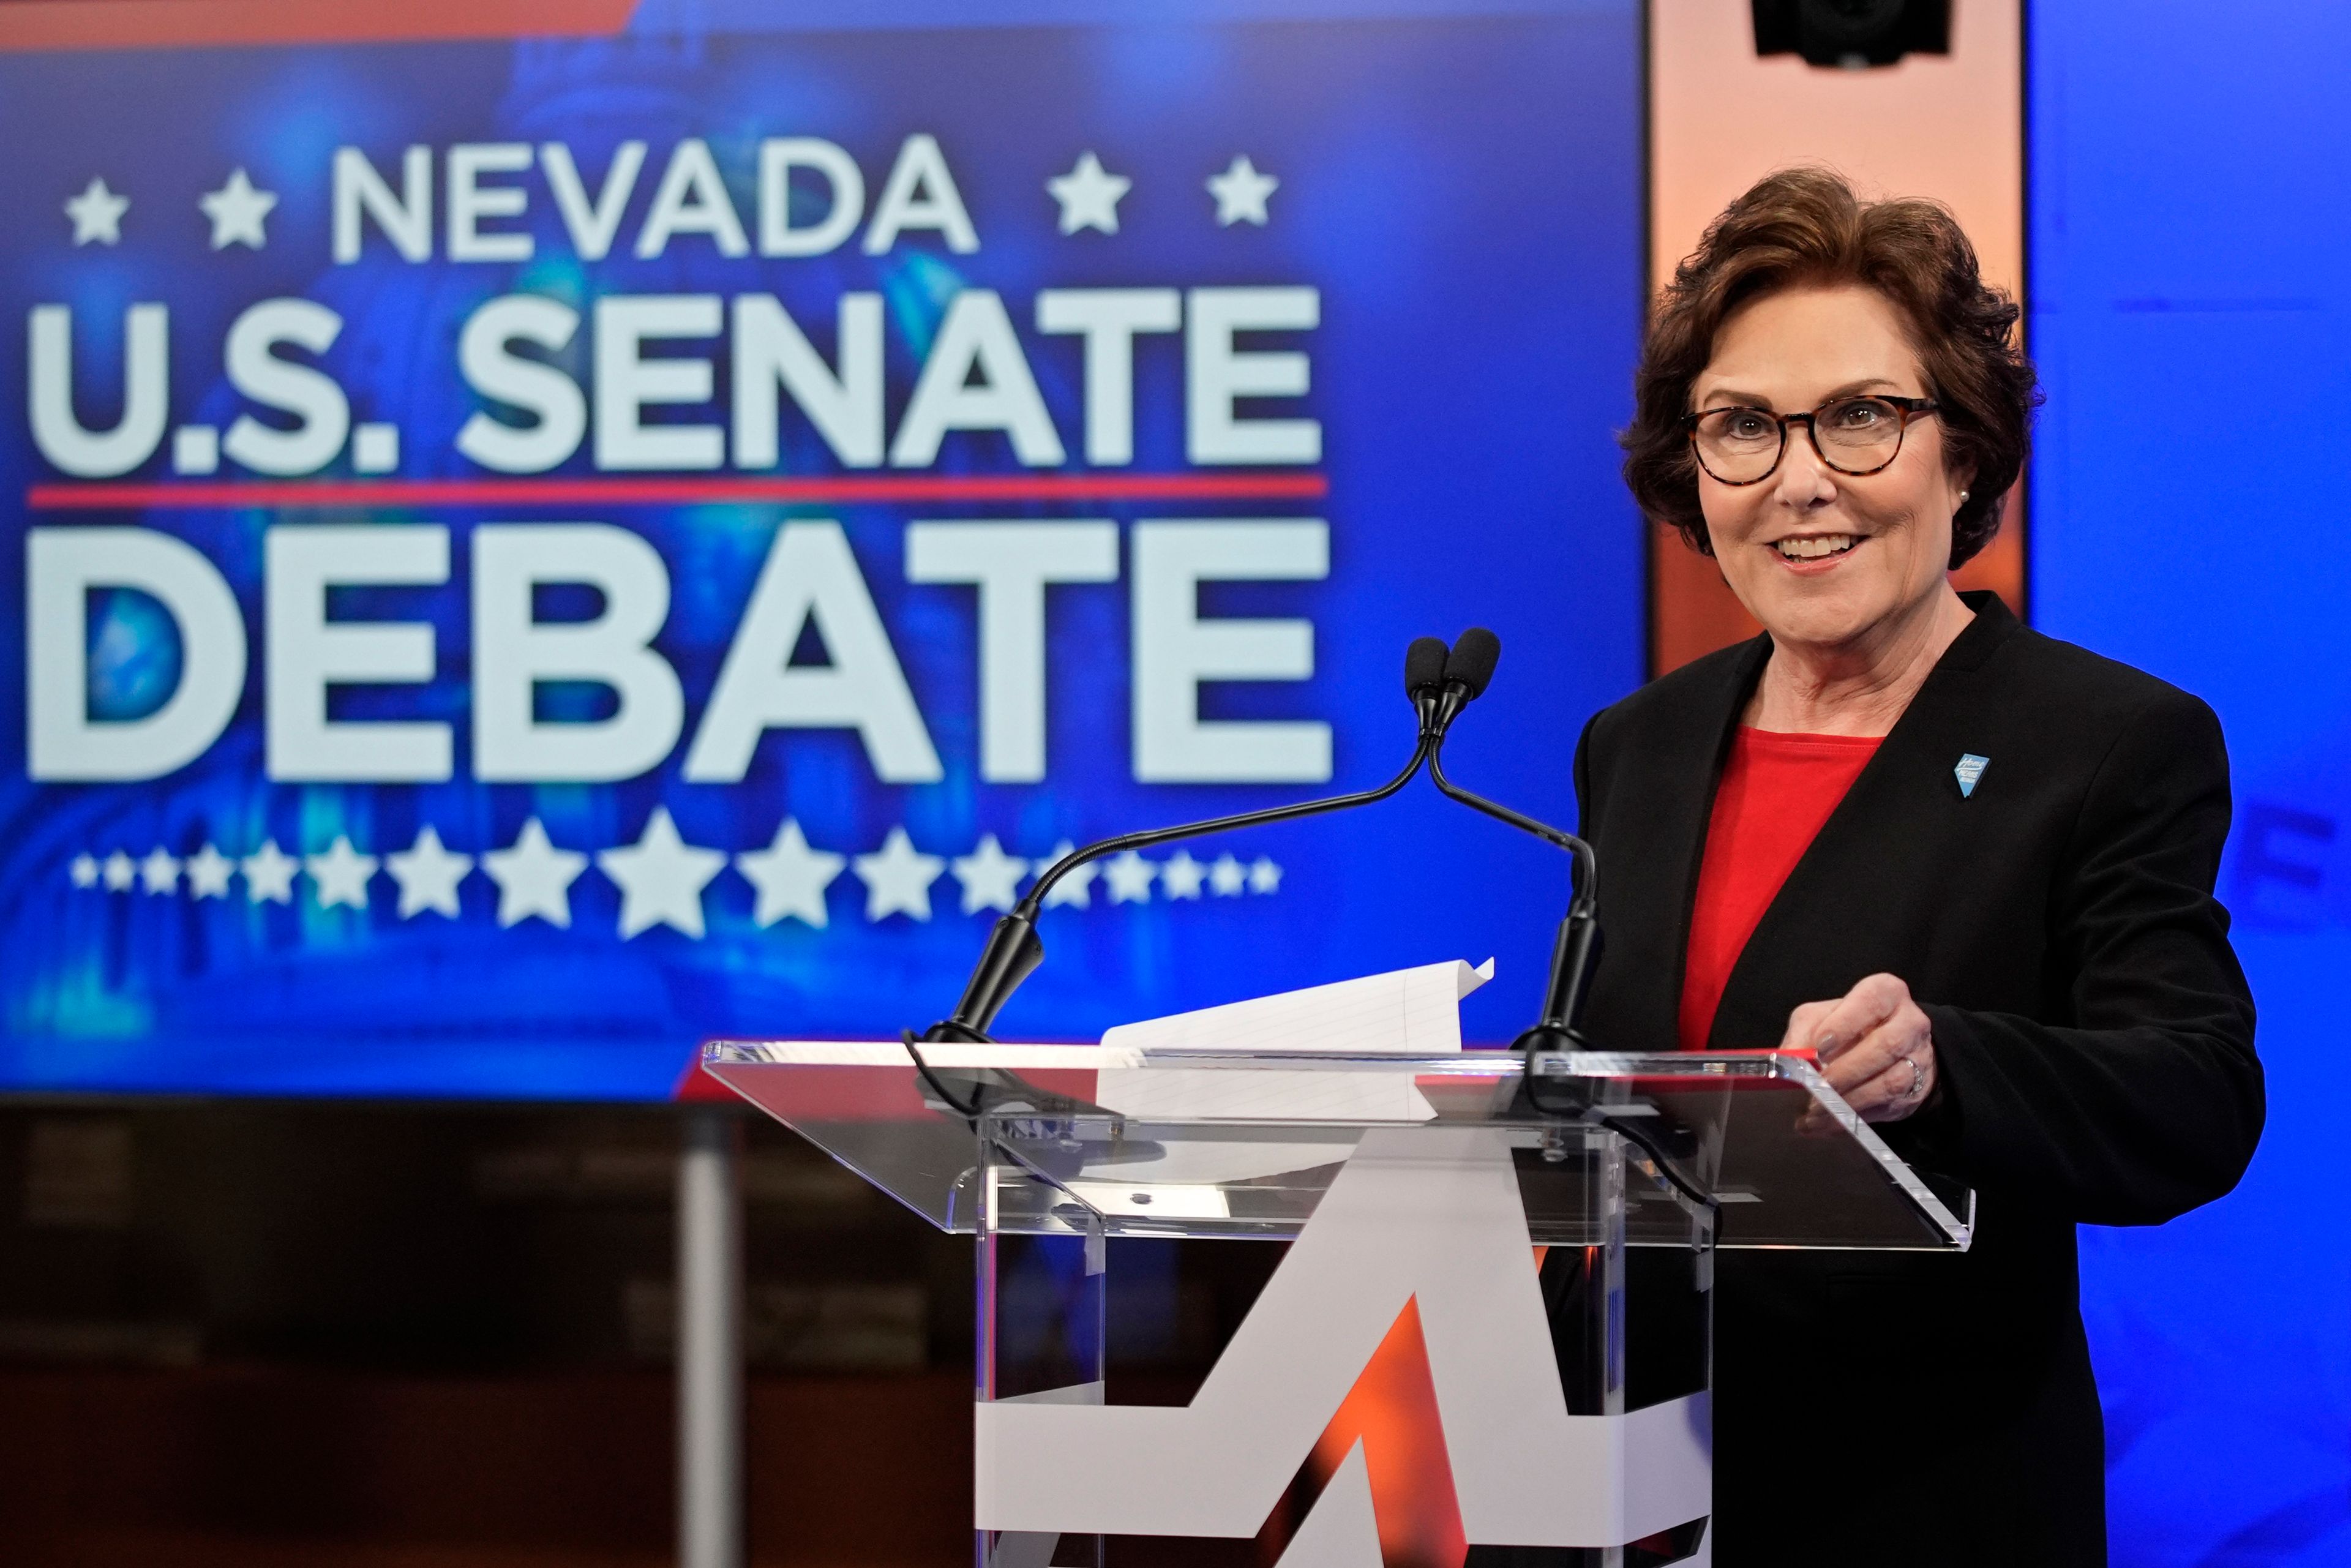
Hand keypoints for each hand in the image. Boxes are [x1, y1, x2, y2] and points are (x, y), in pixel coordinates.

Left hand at [1780, 972, 1936, 1122]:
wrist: (1886, 1048)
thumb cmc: (1848, 1025)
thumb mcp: (1819, 1017)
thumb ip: (1804, 1033)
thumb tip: (1789, 1059)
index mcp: (1885, 993)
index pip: (1870, 1002)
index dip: (1845, 1025)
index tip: (1820, 1048)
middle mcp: (1909, 1022)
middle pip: (1885, 1046)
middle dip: (1846, 1071)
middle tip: (1817, 1087)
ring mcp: (1918, 1057)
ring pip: (1889, 1082)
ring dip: (1849, 1101)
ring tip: (1816, 1112)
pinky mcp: (1915, 1090)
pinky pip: (1886, 1106)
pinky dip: (1853, 1117)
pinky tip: (1827, 1122)